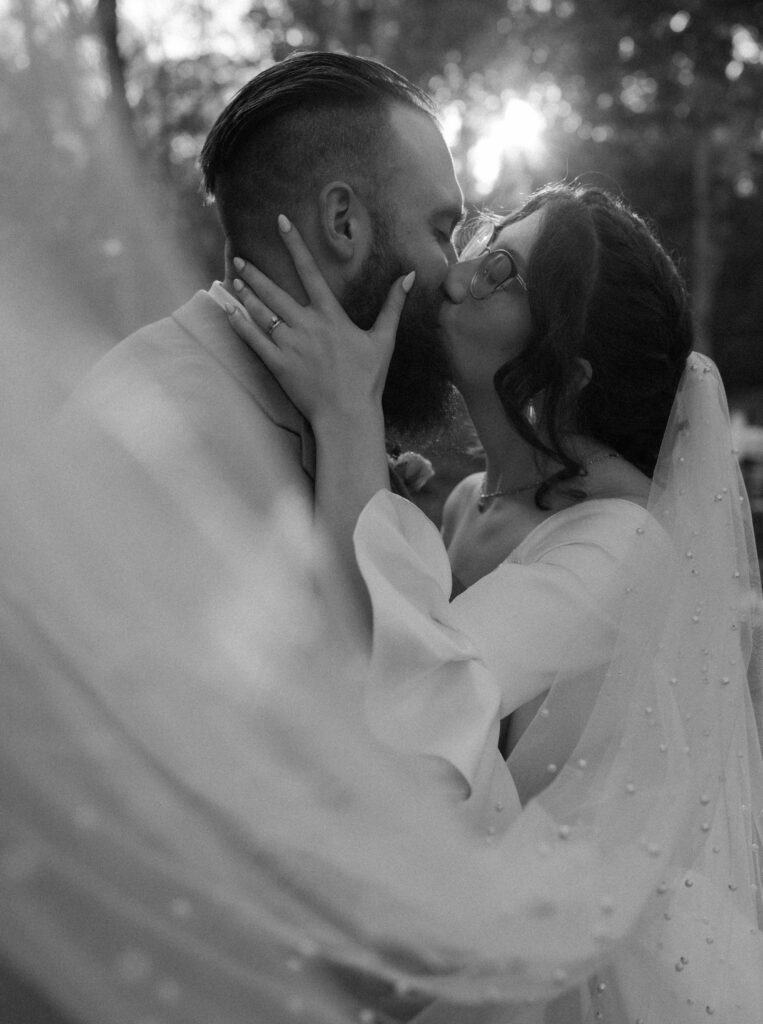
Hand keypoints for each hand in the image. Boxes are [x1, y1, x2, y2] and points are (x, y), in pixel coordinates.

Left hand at [225, 214, 414, 427]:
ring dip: (246, 295)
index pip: (310, 271)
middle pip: (276, 291)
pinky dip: (240, 325)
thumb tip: (409, 276)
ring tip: (234, 280)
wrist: (348, 414)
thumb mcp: (384, 339)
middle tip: (240, 257)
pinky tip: (229, 311)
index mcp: (331, 315)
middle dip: (256, 273)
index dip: (295, 244)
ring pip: (262, 313)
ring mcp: (290, 345)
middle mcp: (307, 325)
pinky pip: (254, 341)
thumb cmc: (367, 379)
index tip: (281, 222)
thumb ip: (393, 305)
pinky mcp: (278, 365)